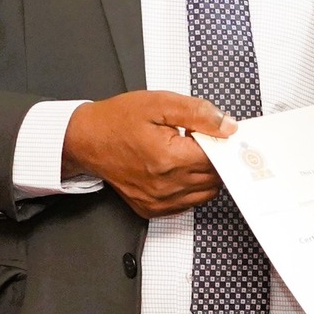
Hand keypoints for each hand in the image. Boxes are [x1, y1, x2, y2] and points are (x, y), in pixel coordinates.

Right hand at [64, 91, 235, 218]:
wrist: (86, 140)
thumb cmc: (117, 121)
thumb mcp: (160, 103)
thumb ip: (198, 113)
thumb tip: (228, 126)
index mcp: (170, 159)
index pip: (218, 158)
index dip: (220, 142)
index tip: (214, 132)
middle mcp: (166, 186)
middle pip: (215, 177)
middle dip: (212, 157)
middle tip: (195, 138)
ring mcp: (159, 201)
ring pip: (205, 193)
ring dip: (204, 174)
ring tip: (184, 153)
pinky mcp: (152, 209)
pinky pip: (188, 203)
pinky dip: (190, 187)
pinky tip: (176, 169)